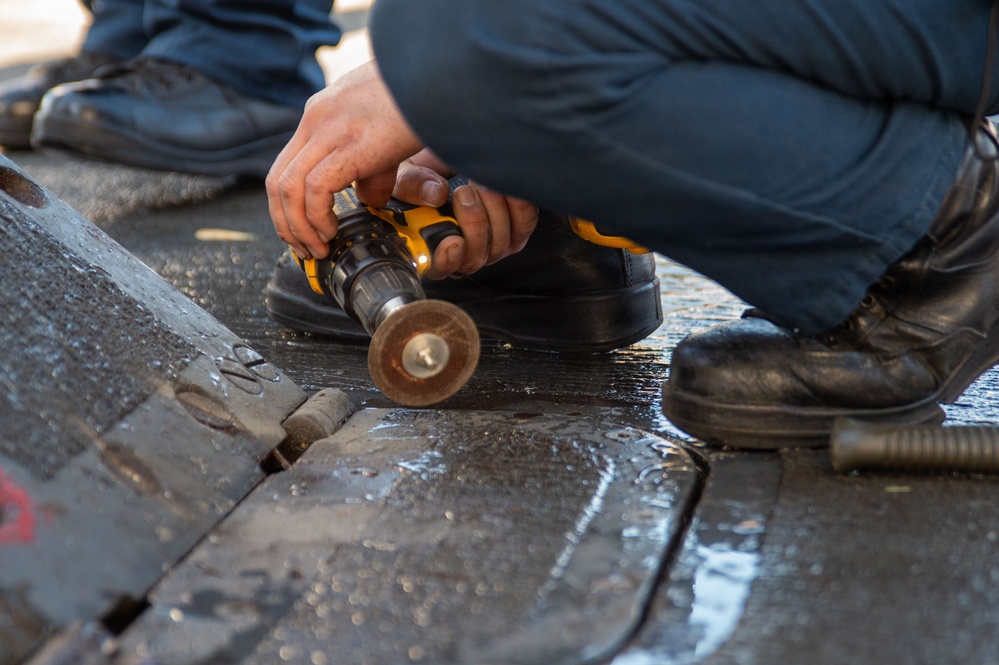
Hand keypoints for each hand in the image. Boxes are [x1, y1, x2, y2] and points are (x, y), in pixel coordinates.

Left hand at [266, 60, 422, 259]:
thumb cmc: (422, 100)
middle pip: (276, 181)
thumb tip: (368, 198)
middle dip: (285, 223)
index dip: (288, 207)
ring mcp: (328, 129)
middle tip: (304, 249)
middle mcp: (316, 119)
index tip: (303, 232)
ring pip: (287, 188)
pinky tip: (333, 231)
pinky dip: (316, 217)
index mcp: (322, 114)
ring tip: (319, 247)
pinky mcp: (349, 145)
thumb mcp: (387, 136)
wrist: (440, 76)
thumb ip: (372, 168)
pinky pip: (313, 189)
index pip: (286, 166)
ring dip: (298, 227)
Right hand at [366, 150, 538, 278]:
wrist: (458, 158)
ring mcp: (492, 246)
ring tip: (477, 181)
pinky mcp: (517, 231)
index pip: (440, 269)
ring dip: (491, 207)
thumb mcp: (406, 174)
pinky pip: (524, 223)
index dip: (447, 260)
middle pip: (476, 258)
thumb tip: (435, 195)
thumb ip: (410, 185)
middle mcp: (464, 254)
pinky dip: (515, 201)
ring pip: (501, 243)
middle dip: (472, 223)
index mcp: (430, 248)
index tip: (453, 240)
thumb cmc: (428, 174)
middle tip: (462, 192)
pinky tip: (500, 183)